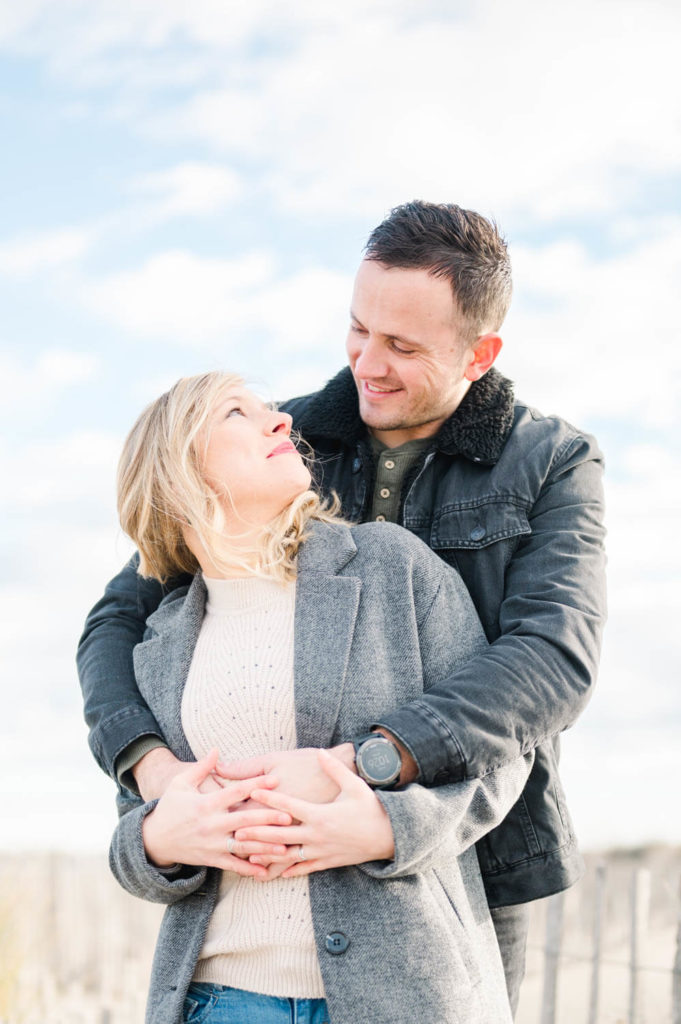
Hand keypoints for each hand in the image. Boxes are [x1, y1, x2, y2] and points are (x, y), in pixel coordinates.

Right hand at [141, 749, 292, 878]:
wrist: (154, 840)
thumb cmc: (170, 807)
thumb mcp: (181, 784)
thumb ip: (201, 767)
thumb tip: (216, 749)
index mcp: (206, 803)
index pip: (236, 791)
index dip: (256, 783)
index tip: (276, 778)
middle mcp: (211, 824)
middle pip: (244, 819)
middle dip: (267, 817)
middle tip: (289, 815)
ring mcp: (212, 844)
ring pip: (242, 845)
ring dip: (264, 846)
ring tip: (285, 846)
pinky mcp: (211, 859)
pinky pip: (233, 865)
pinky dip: (249, 869)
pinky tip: (266, 871)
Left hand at [234, 750, 394, 876]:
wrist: (389, 835)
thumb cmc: (370, 807)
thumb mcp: (354, 786)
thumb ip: (335, 769)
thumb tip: (321, 752)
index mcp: (320, 814)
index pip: (288, 806)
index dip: (269, 799)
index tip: (253, 793)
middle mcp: (317, 834)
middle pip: (280, 834)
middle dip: (257, 833)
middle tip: (236, 831)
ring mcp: (321, 850)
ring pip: (287, 855)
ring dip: (266, 855)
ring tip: (247, 855)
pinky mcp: (327, 861)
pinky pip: (303, 867)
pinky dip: (287, 869)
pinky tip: (272, 872)